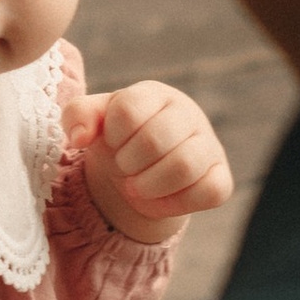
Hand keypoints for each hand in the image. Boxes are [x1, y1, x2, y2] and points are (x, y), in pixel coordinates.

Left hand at [72, 81, 235, 244]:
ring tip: (135, 187)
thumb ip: (78, 115)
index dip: (112, 135)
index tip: (113, 142)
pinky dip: (174, 204)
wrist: (145, 166)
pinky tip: (159, 200)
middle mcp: (188, 114)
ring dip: (148, 186)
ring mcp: (209, 145)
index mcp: (154, 95)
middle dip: (128, 163)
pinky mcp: (221, 178)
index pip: (128, 109)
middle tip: (124, 168)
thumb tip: (80, 137)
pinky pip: (209, 192)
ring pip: (184, 166)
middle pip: (154, 139)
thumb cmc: (120, 137)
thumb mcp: (95, 121)